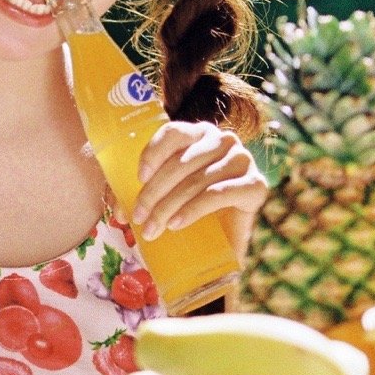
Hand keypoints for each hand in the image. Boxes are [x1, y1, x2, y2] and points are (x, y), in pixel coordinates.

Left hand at [129, 121, 268, 264]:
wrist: (226, 241)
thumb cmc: (191, 211)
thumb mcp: (163, 197)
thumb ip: (141, 195)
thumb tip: (118, 212)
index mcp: (199, 134)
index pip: (174, 133)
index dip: (153, 153)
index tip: (138, 179)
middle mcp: (223, 140)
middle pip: (181, 162)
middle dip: (154, 192)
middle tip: (138, 218)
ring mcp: (242, 160)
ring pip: (197, 180)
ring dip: (168, 206)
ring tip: (152, 229)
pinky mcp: (256, 185)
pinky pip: (218, 193)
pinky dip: (193, 209)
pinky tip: (176, 224)